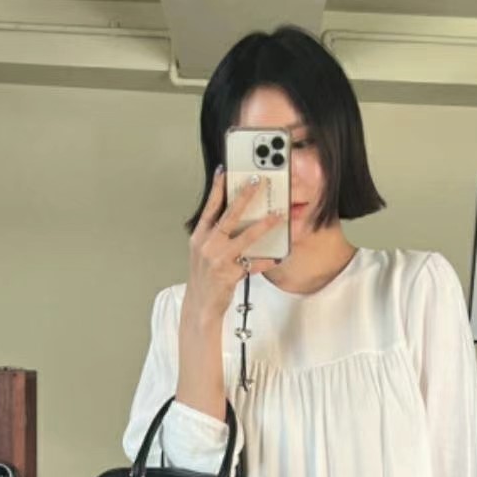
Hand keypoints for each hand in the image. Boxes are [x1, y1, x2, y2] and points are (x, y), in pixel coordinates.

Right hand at [183, 171, 284, 323]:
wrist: (199, 305)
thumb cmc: (204, 278)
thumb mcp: (203, 253)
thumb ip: (214, 236)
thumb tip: (233, 219)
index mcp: (199, 237)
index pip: (209, 207)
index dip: (217, 188)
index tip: (225, 171)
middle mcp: (207, 245)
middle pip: (228, 216)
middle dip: (244, 197)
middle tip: (257, 182)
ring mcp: (218, 259)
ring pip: (245, 237)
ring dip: (263, 225)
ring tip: (277, 216)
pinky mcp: (230, 274)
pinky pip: (252, 264)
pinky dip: (265, 261)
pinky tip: (277, 256)